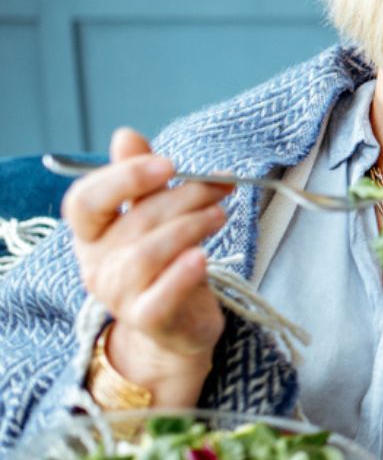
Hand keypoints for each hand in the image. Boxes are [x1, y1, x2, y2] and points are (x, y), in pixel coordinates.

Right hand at [63, 127, 229, 404]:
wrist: (179, 325)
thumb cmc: (168, 261)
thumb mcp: (155, 215)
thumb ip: (143, 177)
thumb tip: (125, 134)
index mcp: (92, 233)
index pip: (84, 201)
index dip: (124, 177)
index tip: (169, 163)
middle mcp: (97, 264)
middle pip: (133, 221)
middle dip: (183, 196)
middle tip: (219, 186)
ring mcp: (118, 295)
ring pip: (147, 253)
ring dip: (191, 226)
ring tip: (220, 215)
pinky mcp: (147, 320)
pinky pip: (160, 296)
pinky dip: (182, 274)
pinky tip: (203, 257)